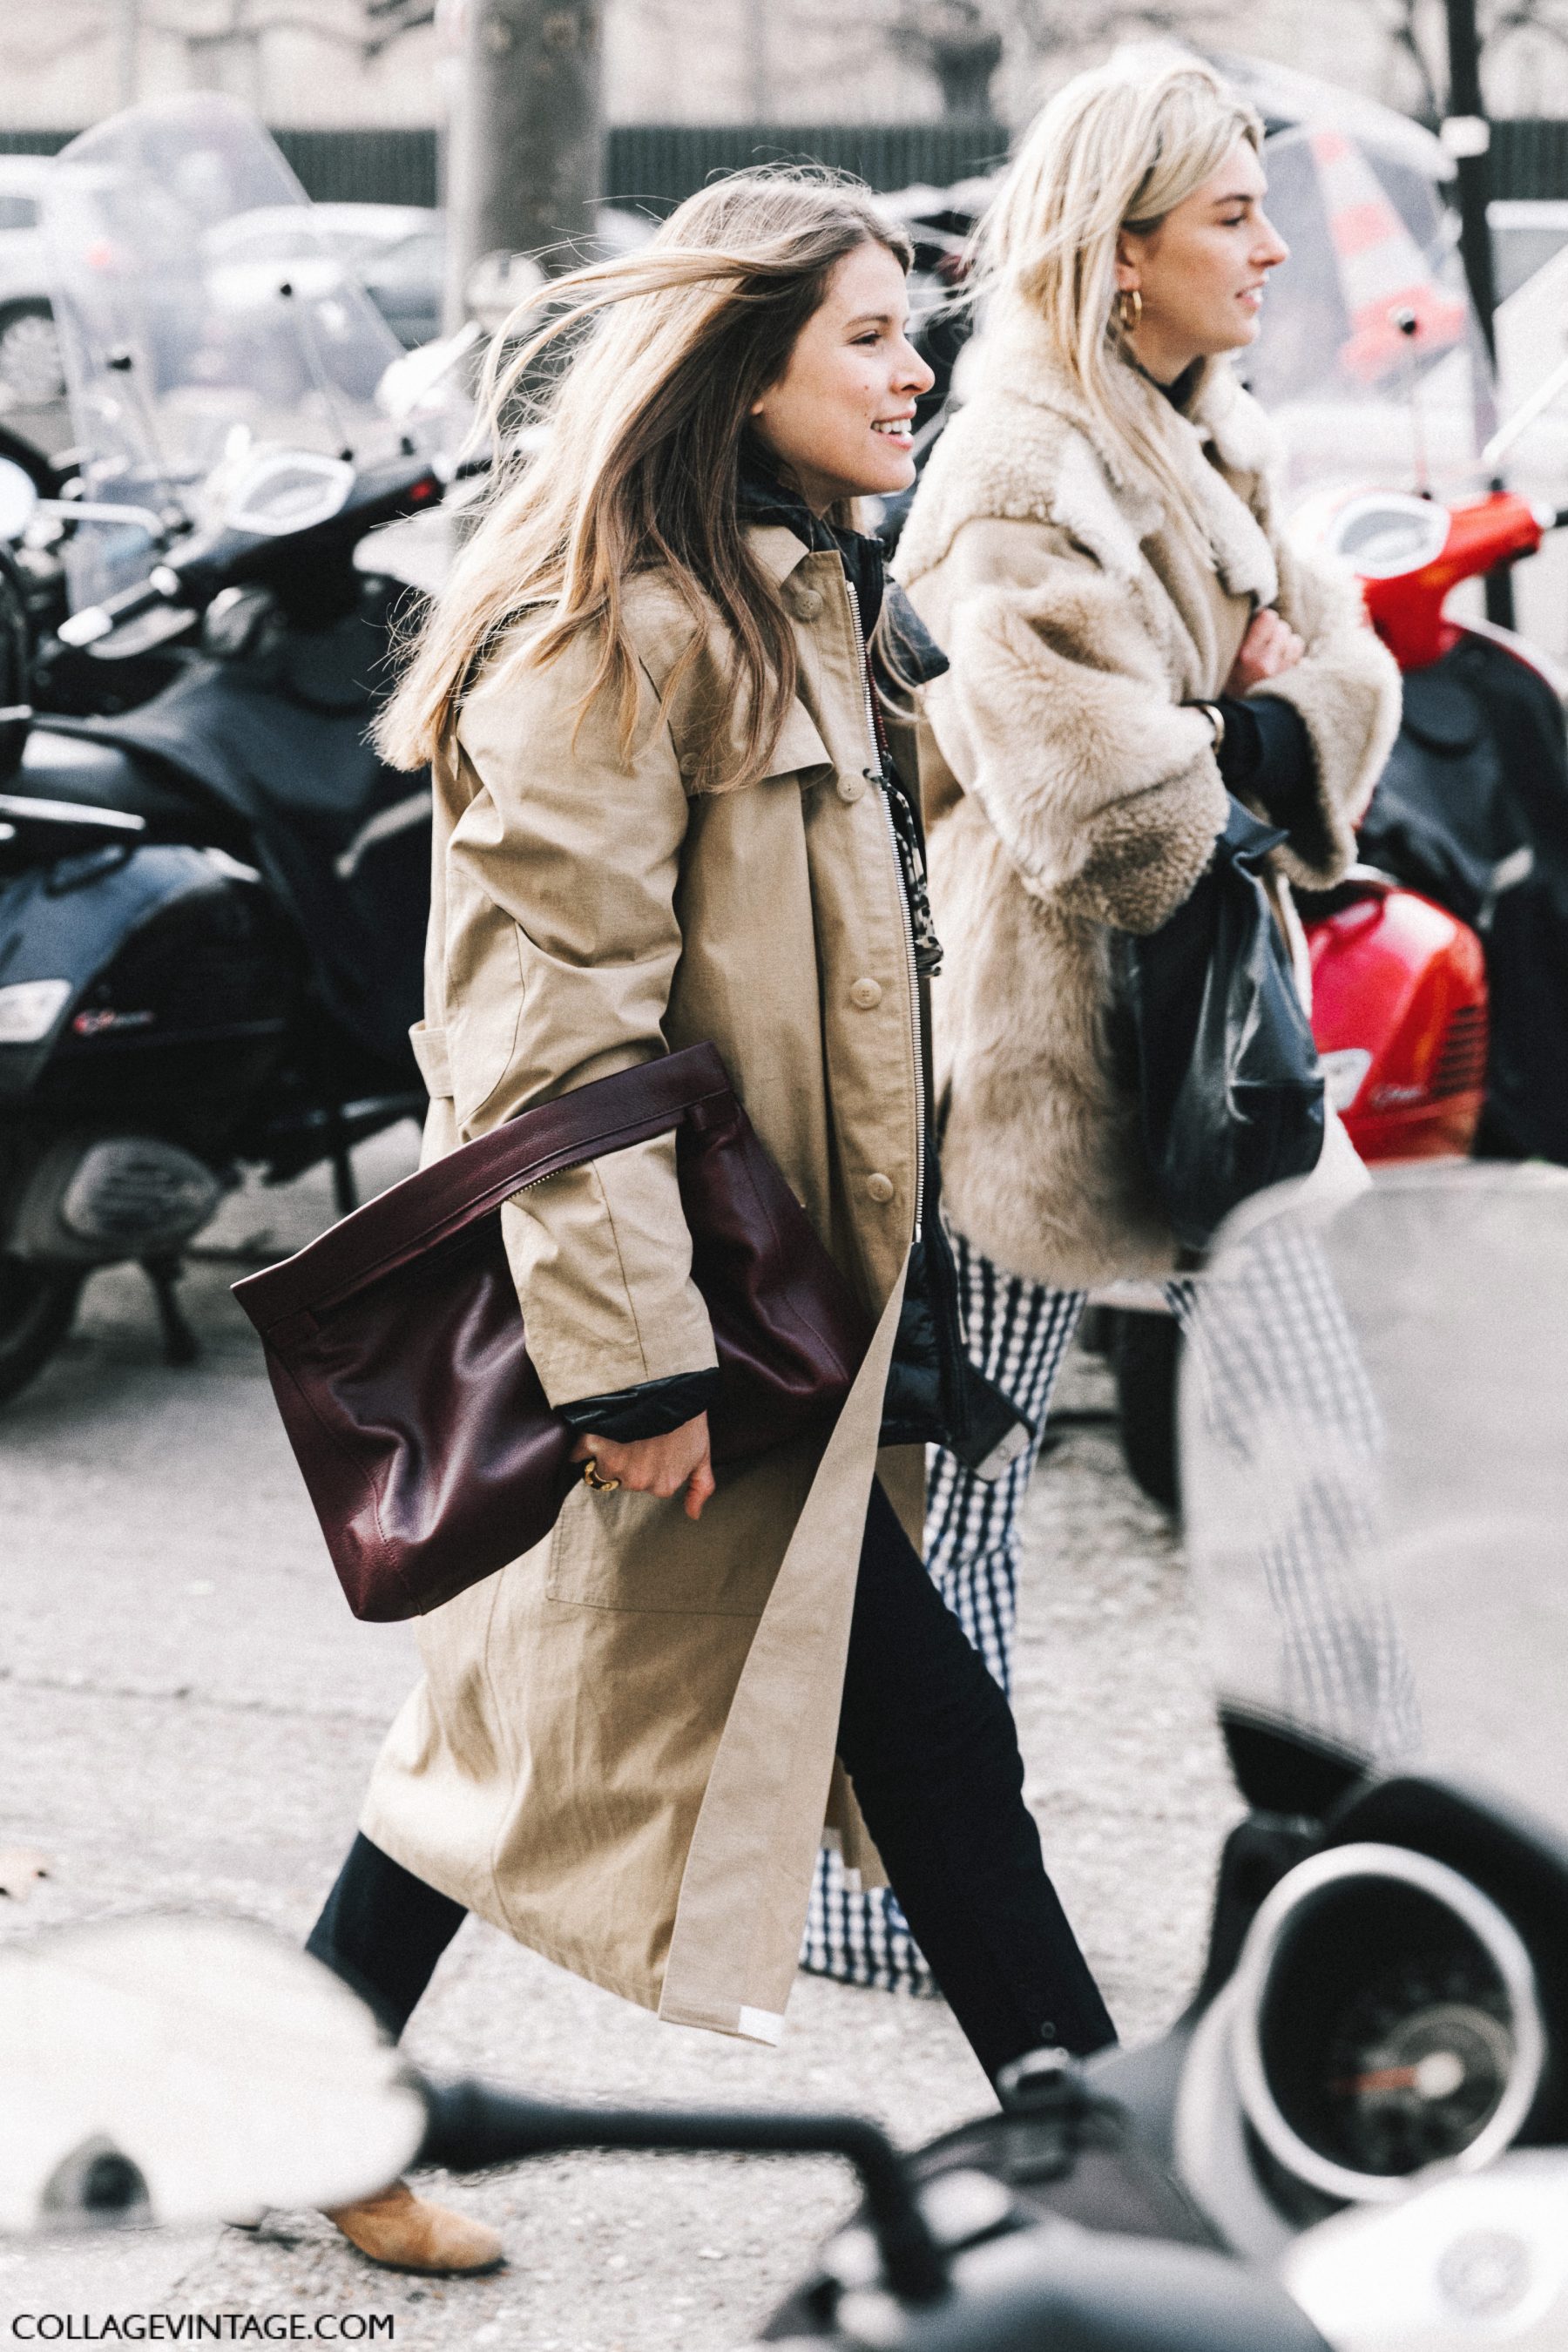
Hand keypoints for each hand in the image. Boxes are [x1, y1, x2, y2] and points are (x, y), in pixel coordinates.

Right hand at [570, 1412, 714, 1521]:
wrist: (670, 1385)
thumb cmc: (688, 1417)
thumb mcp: (702, 1452)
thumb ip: (701, 1487)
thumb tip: (694, 1515)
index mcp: (662, 1486)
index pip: (645, 1482)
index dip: (646, 1460)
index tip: (651, 1442)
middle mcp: (637, 1482)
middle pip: (623, 1477)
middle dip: (627, 1458)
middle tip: (637, 1433)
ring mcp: (614, 1465)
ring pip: (601, 1467)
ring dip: (605, 1451)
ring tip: (620, 1428)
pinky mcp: (593, 1445)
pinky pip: (578, 1454)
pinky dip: (581, 1446)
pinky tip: (594, 1430)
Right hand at [1224, 608, 1304, 695]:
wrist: (1238, 715)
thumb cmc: (1230, 680)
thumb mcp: (1225, 657)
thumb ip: (1240, 634)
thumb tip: (1258, 609)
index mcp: (1244, 655)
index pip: (1269, 617)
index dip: (1264, 620)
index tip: (1256, 628)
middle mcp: (1264, 663)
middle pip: (1283, 627)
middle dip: (1274, 633)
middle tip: (1263, 645)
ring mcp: (1281, 673)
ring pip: (1293, 639)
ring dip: (1285, 643)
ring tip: (1271, 655)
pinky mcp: (1291, 680)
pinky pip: (1298, 652)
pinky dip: (1291, 654)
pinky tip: (1279, 662)